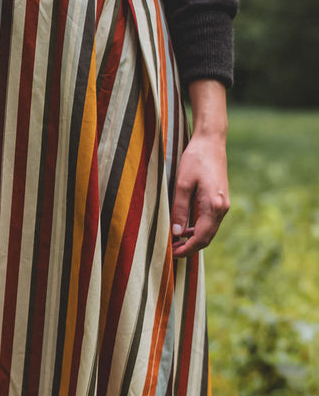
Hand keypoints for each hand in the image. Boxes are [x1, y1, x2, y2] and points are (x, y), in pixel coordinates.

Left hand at [170, 132, 229, 257]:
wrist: (211, 141)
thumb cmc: (195, 159)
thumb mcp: (182, 184)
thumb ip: (180, 209)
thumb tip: (177, 232)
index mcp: (214, 205)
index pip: (201, 237)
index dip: (187, 249)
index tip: (172, 254)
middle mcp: (222, 208)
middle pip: (207, 238)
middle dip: (190, 247)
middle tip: (171, 251)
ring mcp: (223, 205)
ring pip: (209, 231)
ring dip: (193, 239)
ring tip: (175, 242)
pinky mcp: (220, 200)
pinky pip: (210, 222)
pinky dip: (198, 229)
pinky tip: (184, 229)